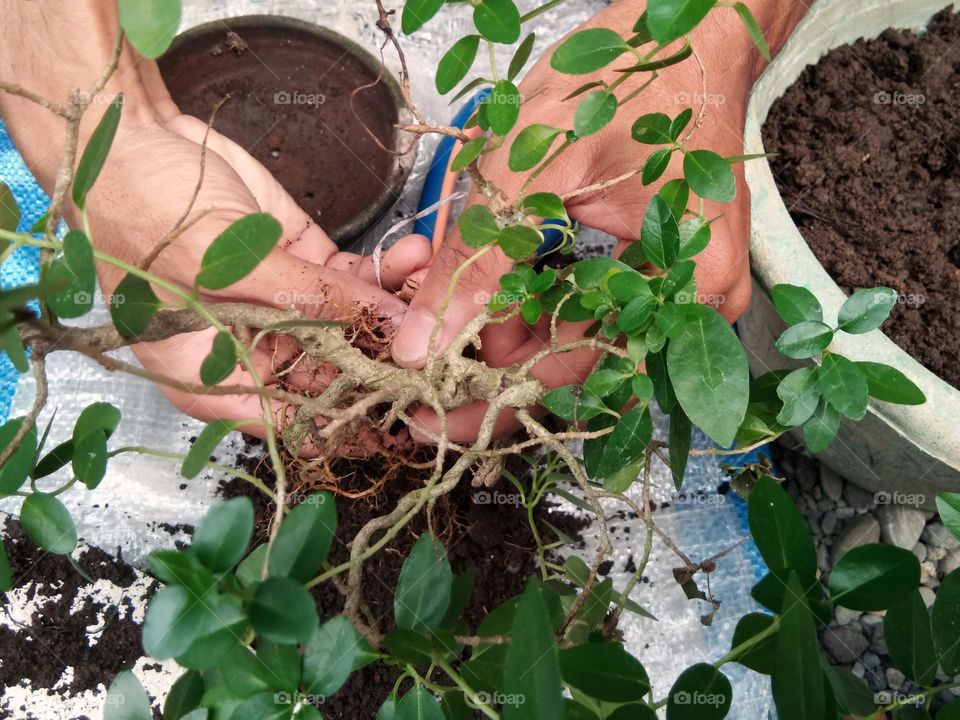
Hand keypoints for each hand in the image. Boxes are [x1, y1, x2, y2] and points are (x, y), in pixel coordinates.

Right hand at [95, 60, 430, 435]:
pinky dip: (383, 272)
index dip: (351, 422)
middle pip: (335, 375)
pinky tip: (413, 258)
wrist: (129, 143)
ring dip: (393, 309)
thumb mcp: (227, 266)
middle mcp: (252, 352)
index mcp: (214, 379)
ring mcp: (280, 307)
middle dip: (387, 358)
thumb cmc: (142, 215)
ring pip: (352, 324)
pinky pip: (351, 281)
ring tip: (436, 289)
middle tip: (441, 343)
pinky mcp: (301, 265)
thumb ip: (309, 297)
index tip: (407, 409)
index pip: (296, 422)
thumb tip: (386, 323)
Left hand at [391, 0, 807, 442]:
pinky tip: (491, 282)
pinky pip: (586, 304)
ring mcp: (676, 286)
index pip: (570, 370)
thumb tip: (421, 347)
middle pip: (571, 360)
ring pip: (573, 333)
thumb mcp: (532, 163)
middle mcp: (688, 302)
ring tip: (446, 304)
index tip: (430, 411)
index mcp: (681, 283)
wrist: (685, 31)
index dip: (492, 394)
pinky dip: (533, 298)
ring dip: (506, 323)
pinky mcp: (657, 268)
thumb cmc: (627, 77)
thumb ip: (476, 260)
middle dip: (491, 356)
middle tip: (422, 351)